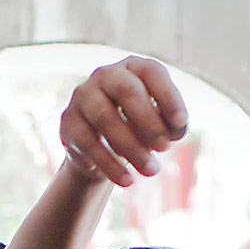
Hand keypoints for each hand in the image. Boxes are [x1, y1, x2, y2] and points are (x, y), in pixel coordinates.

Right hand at [60, 56, 189, 187]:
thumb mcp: (158, 123)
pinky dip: (110, 164)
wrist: (99, 148)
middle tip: (164, 148)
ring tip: (151, 170)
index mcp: (133, 68)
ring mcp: (83, 96)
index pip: (152, 73)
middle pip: (126, 91)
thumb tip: (174, 130)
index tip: (180, 124)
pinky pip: (88, 143)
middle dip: (148, 121)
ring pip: (105, 117)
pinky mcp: (69, 122)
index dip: (168, 97)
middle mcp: (106, 75)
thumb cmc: (137, 128)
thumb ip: (169, 124)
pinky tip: (127, 180)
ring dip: (131, 147)